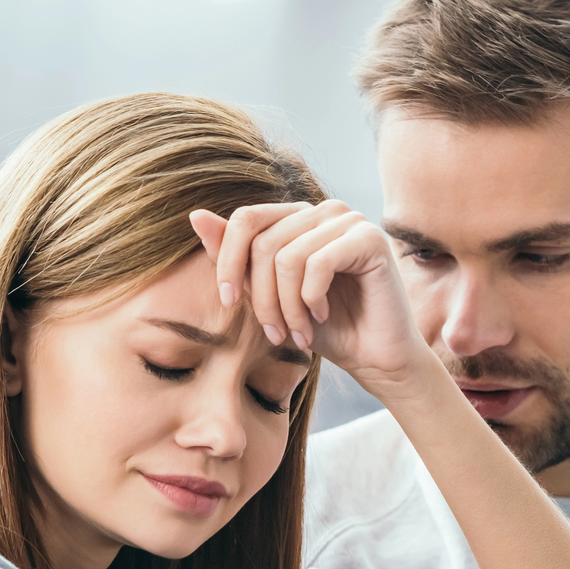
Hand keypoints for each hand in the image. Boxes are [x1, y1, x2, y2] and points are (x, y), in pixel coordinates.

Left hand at [191, 203, 431, 395]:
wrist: (374, 358)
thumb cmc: (324, 329)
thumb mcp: (268, 295)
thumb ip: (236, 257)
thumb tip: (195, 215)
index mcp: (297, 217)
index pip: (246, 219)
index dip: (228, 261)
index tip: (230, 302)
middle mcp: (323, 210)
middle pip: (264, 243)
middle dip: (263, 298)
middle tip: (276, 333)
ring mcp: (349, 220)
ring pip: (288, 257)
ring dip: (287, 306)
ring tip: (300, 331)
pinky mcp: (370, 238)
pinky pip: (318, 263)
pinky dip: (311, 299)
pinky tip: (323, 315)